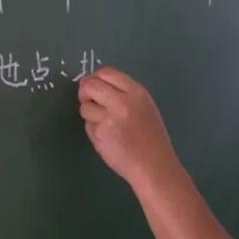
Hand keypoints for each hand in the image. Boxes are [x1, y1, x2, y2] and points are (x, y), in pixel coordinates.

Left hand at [77, 66, 178, 186]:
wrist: (154, 165)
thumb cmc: (151, 138)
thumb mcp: (144, 107)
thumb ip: (123, 94)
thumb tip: (93, 84)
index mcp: (136, 92)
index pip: (107, 72)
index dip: (95, 78)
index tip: (93, 86)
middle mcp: (122, 101)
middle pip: (90, 85)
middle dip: (85, 92)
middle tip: (88, 101)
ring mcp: (109, 118)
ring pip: (85, 106)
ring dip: (89, 114)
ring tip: (105, 125)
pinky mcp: (99, 134)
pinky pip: (88, 125)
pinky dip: (93, 130)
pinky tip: (107, 139)